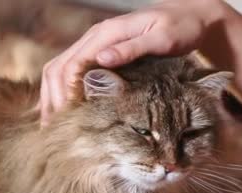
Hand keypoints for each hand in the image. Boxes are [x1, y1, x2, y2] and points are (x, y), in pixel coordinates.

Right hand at [39, 0, 225, 126]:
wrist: (190, 15)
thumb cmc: (181, 28)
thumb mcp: (162, 39)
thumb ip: (132, 49)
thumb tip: (102, 59)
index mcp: (107, 33)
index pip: (74, 64)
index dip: (67, 91)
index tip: (68, 117)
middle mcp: (96, 37)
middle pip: (59, 67)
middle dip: (52, 97)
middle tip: (52, 127)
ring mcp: (97, 44)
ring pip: (60, 68)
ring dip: (52, 95)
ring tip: (51, 123)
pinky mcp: (102, 51)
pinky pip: (72, 70)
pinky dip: (61, 89)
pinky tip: (62, 107)